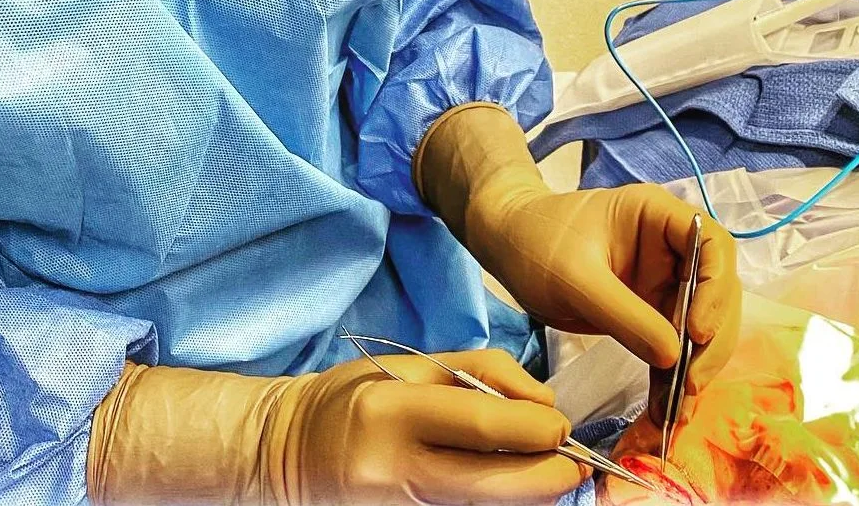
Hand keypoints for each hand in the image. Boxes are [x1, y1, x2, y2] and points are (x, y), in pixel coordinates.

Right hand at [88, 348, 590, 505]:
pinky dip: (497, 502)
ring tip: (533, 469)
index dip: (539, 430)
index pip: (485, 427)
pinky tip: (501, 484)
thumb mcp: (407, 366)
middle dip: (551, 475)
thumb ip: (478, 375)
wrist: (287, 456)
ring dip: (528, 493)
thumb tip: (543, 405)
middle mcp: (396, 472)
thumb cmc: (352, 400)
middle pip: (499, 486)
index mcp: (393, 412)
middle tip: (571, 459)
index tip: (561, 424)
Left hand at [472, 181, 740, 404]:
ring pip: (699, 329)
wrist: (508, 248)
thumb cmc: (536, 241)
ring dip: (693, 370)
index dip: (716, 287)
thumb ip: (623, 312)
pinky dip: (670, 381)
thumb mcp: (574, 276)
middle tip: (689, 384)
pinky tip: (662, 413)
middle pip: (715, 293)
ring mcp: (662, 283)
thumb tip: (672, 355)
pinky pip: (671, 350)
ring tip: (675, 411)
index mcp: (656, 215)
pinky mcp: (649, 316)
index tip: (698, 331)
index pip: (712, 243)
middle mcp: (670, 248)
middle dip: (709, 342)